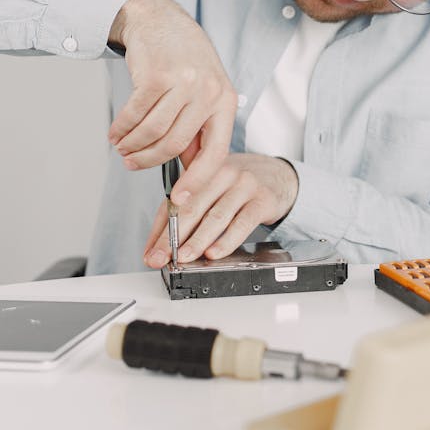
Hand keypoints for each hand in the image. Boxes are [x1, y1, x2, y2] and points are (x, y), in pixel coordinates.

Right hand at [107, 0, 236, 201]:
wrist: (161, 19)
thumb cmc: (183, 60)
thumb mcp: (203, 92)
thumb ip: (198, 129)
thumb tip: (189, 171)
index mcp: (226, 102)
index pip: (215, 153)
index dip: (197, 180)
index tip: (180, 199)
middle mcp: (209, 92)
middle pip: (175, 145)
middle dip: (149, 161)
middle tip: (132, 165)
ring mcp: (183, 82)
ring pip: (153, 132)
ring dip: (132, 146)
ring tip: (122, 148)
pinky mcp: (156, 75)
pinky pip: (135, 114)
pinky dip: (121, 128)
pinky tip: (116, 132)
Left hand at [142, 153, 298, 267]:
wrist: (277, 175)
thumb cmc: (237, 186)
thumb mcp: (209, 191)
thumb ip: (183, 214)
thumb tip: (156, 248)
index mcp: (201, 171)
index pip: (174, 203)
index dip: (160, 231)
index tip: (152, 254)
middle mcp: (221, 174)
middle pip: (192, 208)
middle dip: (174, 237)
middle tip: (163, 258)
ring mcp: (243, 185)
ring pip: (216, 216)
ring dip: (198, 240)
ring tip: (185, 257)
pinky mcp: (262, 199)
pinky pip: (242, 222)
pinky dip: (227, 240)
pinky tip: (215, 252)